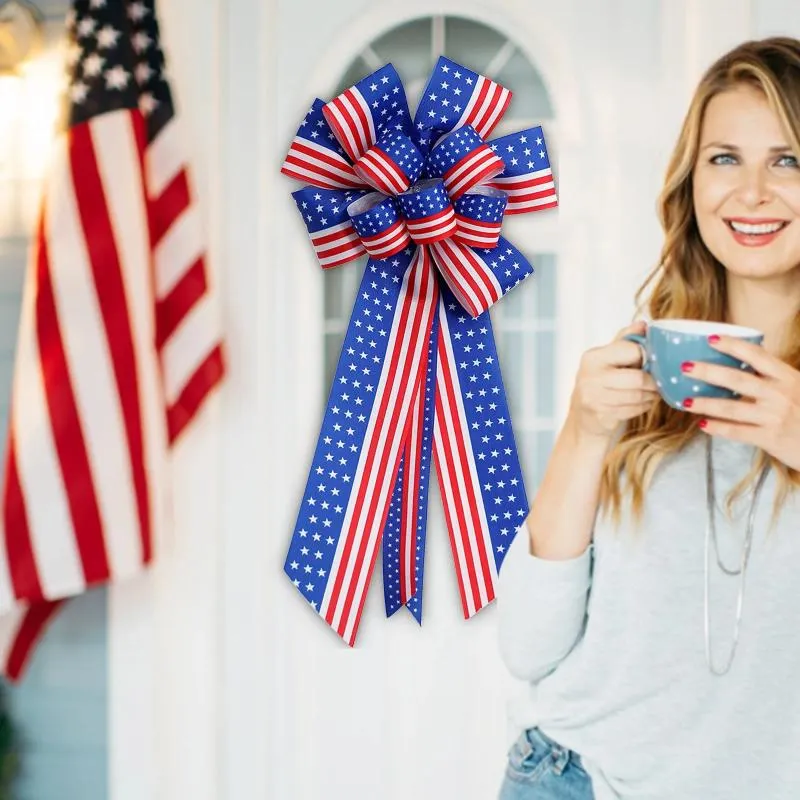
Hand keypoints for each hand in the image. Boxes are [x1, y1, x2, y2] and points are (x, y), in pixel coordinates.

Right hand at [568, 320, 659, 439]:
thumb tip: (642, 324)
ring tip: (653, 393)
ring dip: (651, 396)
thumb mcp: (608, 360)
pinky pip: (633, 410)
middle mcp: (590, 376)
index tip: (651, 362)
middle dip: (653, 382)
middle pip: (637, 378)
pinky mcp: (601, 415)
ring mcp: (594, 397)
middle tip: (660, 383)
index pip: (631, 350)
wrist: (583, 420)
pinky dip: (643, 407)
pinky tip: (644, 403)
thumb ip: (625, 341)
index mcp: (593, 357)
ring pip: (637, 396)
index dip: (646, 356)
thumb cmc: (600, 385)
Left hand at [680, 335, 799, 469]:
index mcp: (788, 377)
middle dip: (709, 372)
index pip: (758, 356)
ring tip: (685, 401)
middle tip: (685, 367)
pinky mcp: (771, 438)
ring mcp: (774, 417)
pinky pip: (738, 432)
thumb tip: (741, 361)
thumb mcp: (796, 387)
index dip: (733, 346)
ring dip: (706, 404)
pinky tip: (703, 424)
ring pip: (732, 408)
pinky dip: (718, 428)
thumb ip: (773, 377)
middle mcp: (780, 395)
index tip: (711, 338)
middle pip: (738, 380)